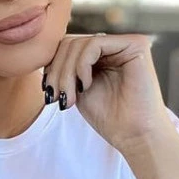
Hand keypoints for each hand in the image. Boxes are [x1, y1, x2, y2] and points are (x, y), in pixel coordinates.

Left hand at [43, 33, 171, 154]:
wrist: (134, 136)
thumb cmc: (108, 117)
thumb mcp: (75, 87)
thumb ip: (65, 67)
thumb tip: (42, 51)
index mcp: (102, 54)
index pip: (66, 46)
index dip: (51, 66)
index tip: (47, 91)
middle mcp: (114, 44)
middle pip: (71, 42)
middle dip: (57, 70)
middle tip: (55, 95)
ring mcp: (126, 43)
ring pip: (79, 43)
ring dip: (66, 72)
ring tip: (69, 96)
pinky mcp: (136, 44)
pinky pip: (94, 43)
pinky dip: (82, 65)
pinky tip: (85, 85)